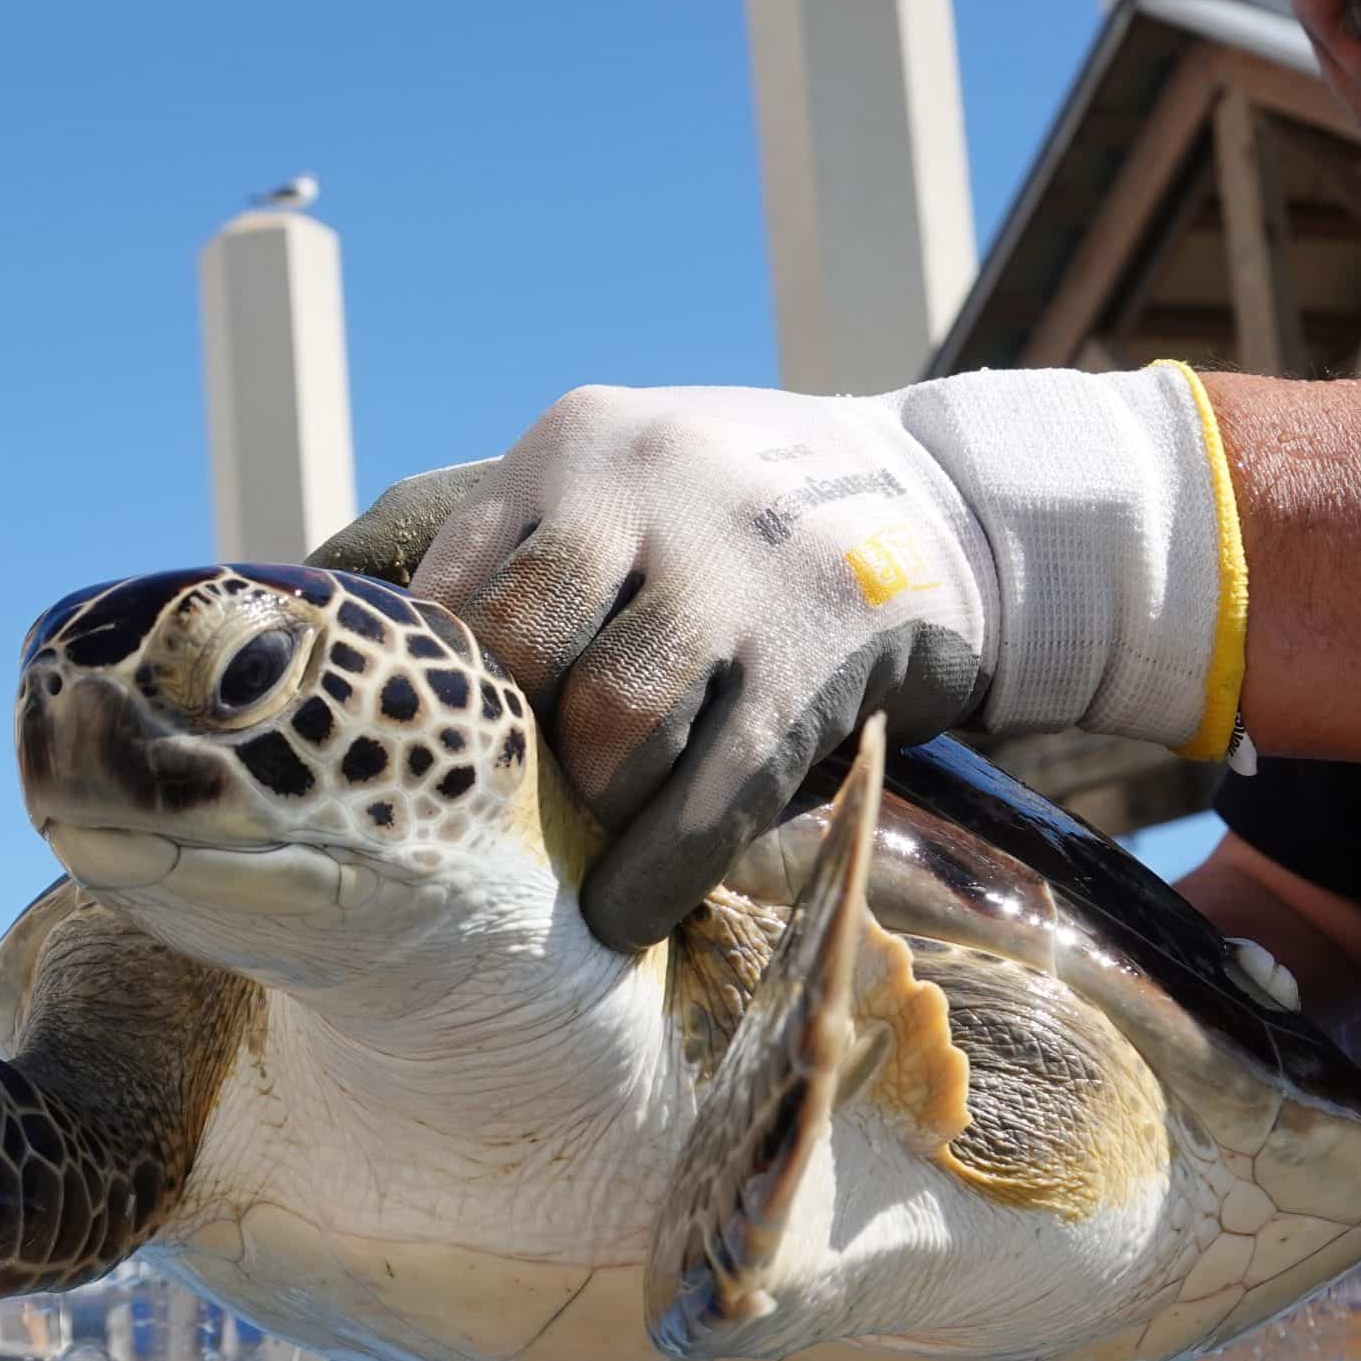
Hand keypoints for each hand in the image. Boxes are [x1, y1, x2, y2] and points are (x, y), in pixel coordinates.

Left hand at [321, 368, 1237, 950]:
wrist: (956, 499)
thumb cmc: (745, 524)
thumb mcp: (633, 480)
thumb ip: (531, 549)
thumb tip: (404, 684)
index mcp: (577, 444)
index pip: (456, 584)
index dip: (433, 694)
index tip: (424, 767)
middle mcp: (650, 484)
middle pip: (521, 650)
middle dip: (508, 750)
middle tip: (505, 814)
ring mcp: (741, 566)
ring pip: (611, 724)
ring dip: (587, 809)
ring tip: (577, 854)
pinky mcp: (820, 653)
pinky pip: (712, 791)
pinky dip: (655, 870)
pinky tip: (622, 917)